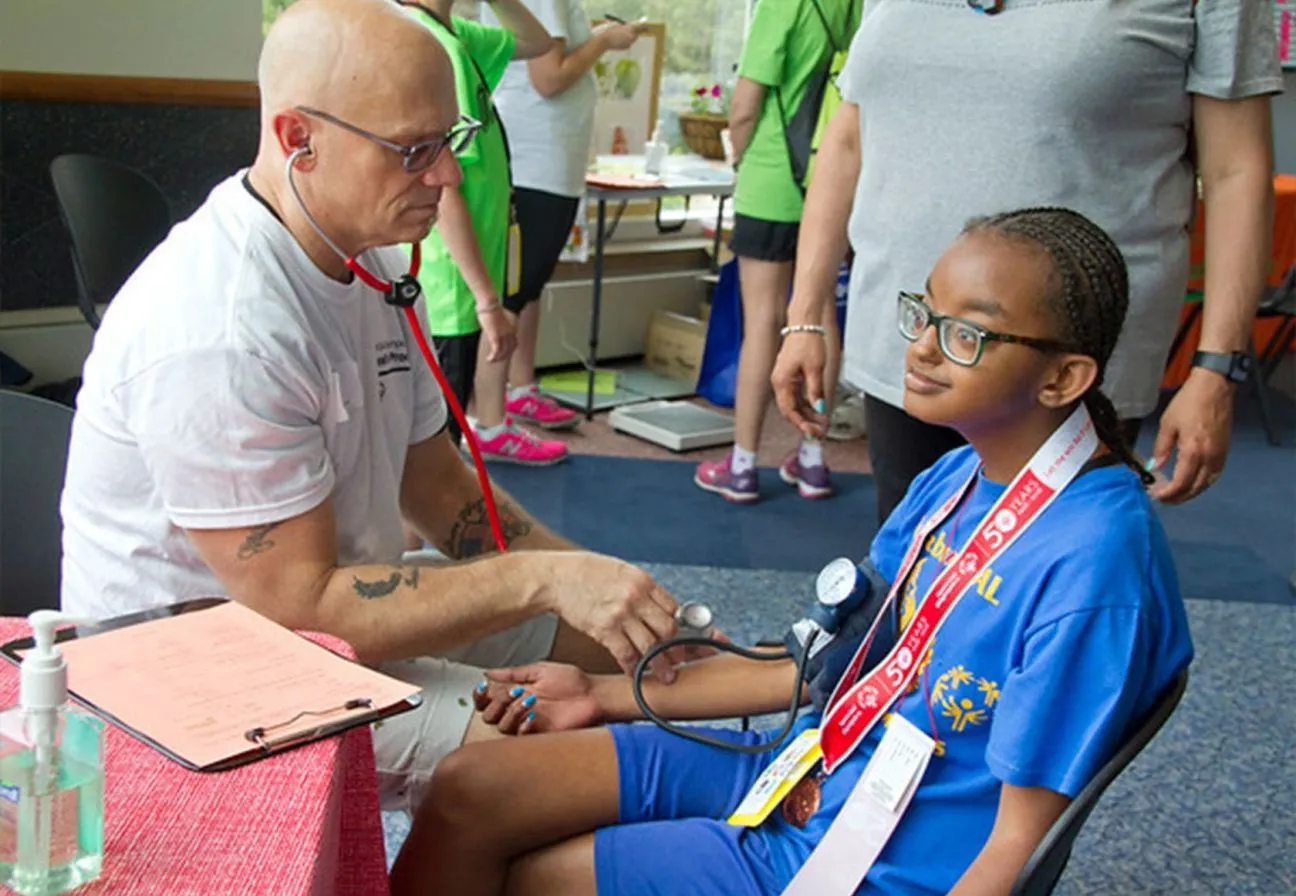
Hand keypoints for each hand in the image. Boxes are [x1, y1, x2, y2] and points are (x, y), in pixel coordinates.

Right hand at [472, 662, 600, 734]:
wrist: (594, 695)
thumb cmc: (573, 681)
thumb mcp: (540, 670)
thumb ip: (514, 673)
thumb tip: (488, 672)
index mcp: (516, 693)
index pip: (488, 699)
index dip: (481, 696)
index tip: (484, 688)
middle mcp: (518, 710)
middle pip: (489, 714)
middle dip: (497, 702)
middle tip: (513, 692)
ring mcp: (527, 723)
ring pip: (502, 726)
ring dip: (511, 712)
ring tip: (529, 700)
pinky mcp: (539, 735)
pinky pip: (520, 737)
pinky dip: (523, 726)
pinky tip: (533, 716)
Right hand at [478, 305, 516, 362]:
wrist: (489, 304)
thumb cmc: (491, 308)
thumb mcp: (498, 319)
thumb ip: (498, 326)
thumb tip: (494, 328)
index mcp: (512, 328)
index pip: (514, 343)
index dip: (510, 350)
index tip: (504, 354)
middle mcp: (510, 333)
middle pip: (510, 350)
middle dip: (504, 357)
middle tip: (497, 360)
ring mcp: (504, 336)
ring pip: (503, 352)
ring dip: (498, 359)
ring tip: (492, 360)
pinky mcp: (496, 337)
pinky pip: (496, 351)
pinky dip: (493, 357)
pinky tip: (489, 359)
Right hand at [541, 551, 680, 681]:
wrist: (556, 577)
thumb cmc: (586, 572)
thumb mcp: (621, 571)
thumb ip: (640, 589)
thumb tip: (657, 608)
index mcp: (642, 580)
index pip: (673, 607)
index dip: (680, 625)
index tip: (680, 637)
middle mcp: (635, 597)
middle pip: (667, 628)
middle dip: (675, 647)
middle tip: (678, 659)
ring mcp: (620, 614)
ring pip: (650, 645)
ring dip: (660, 664)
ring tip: (665, 674)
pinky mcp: (603, 630)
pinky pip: (625, 654)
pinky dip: (632, 666)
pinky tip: (634, 672)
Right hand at [595, 22, 641, 50]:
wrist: (605, 40)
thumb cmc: (609, 30)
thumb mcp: (617, 25)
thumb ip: (625, 26)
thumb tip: (629, 28)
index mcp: (630, 28)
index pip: (640, 27)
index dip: (643, 27)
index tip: (646, 27)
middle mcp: (632, 35)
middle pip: (635, 35)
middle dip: (633, 35)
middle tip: (627, 34)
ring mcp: (629, 42)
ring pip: (631, 40)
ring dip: (628, 39)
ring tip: (620, 38)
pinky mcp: (626, 47)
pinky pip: (628, 44)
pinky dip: (625, 44)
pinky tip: (618, 42)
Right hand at [771, 330, 829, 438]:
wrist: (804, 323)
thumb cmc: (808, 342)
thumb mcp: (815, 369)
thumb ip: (816, 391)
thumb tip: (819, 409)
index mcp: (782, 382)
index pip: (789, 411)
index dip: (801, 424)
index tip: (813, 432)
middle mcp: (779, 382)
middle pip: (790, 409)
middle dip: (804, 422)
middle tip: (819, 431)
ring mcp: (783, 379)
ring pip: (793, 403)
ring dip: (806, 414)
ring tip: (820, 422)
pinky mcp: (789, 375)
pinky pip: (795, 394)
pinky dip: (805, 403)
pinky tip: (815, 408)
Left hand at [1147, 368, 1233, 503]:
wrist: (1214, 387)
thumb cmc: (1189, 402)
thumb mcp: (1168, 424)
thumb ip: (1161, 448)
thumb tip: (1154, 466)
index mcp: (1193, 451)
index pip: (1181, 483)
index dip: (1168, 494)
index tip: (1156, 496)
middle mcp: (1210, 457)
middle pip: (1195, 487)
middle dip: (1179, 497)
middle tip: (1164, 499)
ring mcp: (1220, 454)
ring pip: (1207, 483)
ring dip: (1192, 492)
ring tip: (1176, 494)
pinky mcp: (1225, 450)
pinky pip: (1215, 474)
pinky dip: (1203, 483)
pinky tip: (1192, 482)